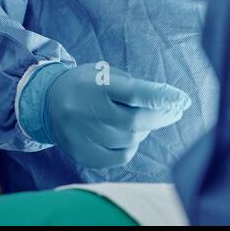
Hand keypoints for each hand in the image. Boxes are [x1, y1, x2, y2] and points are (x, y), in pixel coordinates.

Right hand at [41, 63, 190, 169]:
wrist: (46, 102)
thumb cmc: (86, 84)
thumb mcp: (106, 74)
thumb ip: (134, 87)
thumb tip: (168, 103)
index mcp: (95, 85)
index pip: (135, 93)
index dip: (162, 97)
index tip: (183, 100)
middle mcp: (86, 110)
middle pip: (136, 121)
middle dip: (161, 117)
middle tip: (174, 111)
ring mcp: (82, 135)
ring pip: (130, 140)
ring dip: (144, 131)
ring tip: (141, 120)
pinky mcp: (82, 153)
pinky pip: (120, 156)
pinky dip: (131, 146)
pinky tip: (128, 136)